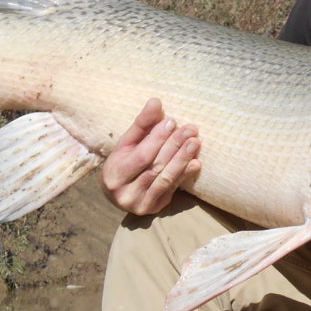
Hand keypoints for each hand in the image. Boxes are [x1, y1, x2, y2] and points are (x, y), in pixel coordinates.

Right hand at [101, 98, 201, 214]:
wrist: (119, 193)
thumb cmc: (124, 161)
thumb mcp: (128, 143)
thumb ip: (142, 124)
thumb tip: (156, 101)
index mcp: (114, 173)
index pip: (141, 155)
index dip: (157, 138)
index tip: (172, 121)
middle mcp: (124, 192)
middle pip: (155, 166)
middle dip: (174, 146)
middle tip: (190, 129)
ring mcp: (139, 204)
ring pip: (165, 178)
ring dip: (183, 159)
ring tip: (196, 142)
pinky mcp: (153, 209)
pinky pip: (171, 189)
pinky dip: (184, 175)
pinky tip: (195, 163)